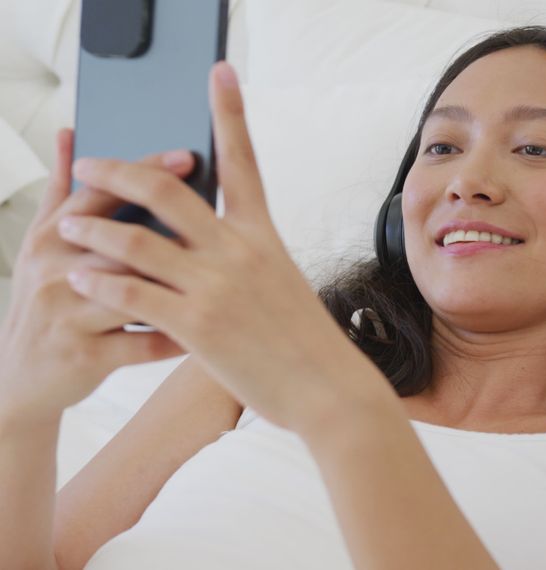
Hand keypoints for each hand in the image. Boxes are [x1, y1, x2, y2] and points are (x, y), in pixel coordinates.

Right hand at [0, 129, 193, 426]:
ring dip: (182, 282)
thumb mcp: (43, 246)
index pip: (99, 193)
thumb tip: (71, 132)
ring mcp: (67, 315)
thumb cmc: (48, 303)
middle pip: (121, 238)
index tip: (189, 154)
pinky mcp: (84, 356)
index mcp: (49, 237)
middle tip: (221, 209)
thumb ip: (63, 192)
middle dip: (173, 224)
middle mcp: (53, 270)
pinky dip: (178, 336)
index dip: (144, 171)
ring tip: (227, 271)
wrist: (19, 379)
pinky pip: (142, 343)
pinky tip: (212, 329)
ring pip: (134, 290)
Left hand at [56, 62, 378, 430]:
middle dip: (117, 172)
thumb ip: (242, 252)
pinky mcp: (196, 326)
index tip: (218, 71)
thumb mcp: (281, 280)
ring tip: (67, 226)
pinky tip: (80, 277)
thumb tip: (203, 237)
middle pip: (166, 189)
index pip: (243, 159)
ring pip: (135, 242)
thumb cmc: (305, 339)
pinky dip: (99, 282)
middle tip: (89, 165)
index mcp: (263, 233)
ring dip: (92, 229)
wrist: (328, 389)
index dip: (229, 110)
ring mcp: (216, 287)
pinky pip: (132, 294)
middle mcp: (238, 250)